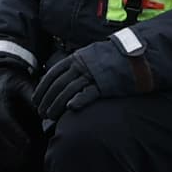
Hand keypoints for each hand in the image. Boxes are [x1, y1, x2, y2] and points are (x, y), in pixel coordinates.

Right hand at [0, 59, 43, 159]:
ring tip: (21, 164)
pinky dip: (1, 152)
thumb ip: (33, 97)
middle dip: (10, 149)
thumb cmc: (13, 82)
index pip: (5, 121)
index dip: (17, 134)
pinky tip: (13, 161)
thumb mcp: (23, 85)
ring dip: (5, 154)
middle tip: (25, 160)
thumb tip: (46, 112)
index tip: (29, 145)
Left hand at [37, 36, 151, 125]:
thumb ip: (77, 65)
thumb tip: (64, 78)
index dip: (42, 88)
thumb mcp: (91, 56)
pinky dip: (78, 100)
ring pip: (68, 90)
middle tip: (40, 112)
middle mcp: (81, 65)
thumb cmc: (112, 58)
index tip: (36, 99)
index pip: (52, 74)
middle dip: (46, 99)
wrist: (135, 56)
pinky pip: (88, 93)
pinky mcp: (104, 84)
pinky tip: (70, 108)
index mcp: (76, 58)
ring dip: (57, 104)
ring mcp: (92, 74)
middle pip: (57, 84)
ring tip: (50, 116)